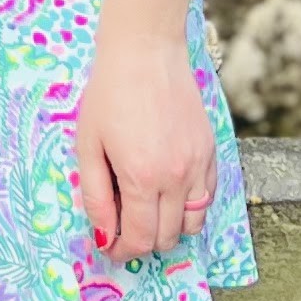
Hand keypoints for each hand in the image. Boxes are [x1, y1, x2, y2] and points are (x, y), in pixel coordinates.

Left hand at [74, 30, 220, 264]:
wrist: (146, 50)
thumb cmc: (109, 93)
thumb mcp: (88, 145)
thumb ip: (96, 196)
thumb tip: (103, 235)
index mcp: (143, 178)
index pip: (140, 239)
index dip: (122, 250)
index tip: (110, 245)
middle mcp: (177, 178)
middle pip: (167, 236)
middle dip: (143, 241)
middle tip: (123, 227)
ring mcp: (199, 164)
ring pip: (194, 222)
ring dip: (170, 227)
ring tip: (148, 210)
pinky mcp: (212, 150)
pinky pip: (208, 196)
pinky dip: (191, 205)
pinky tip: (169, 190)